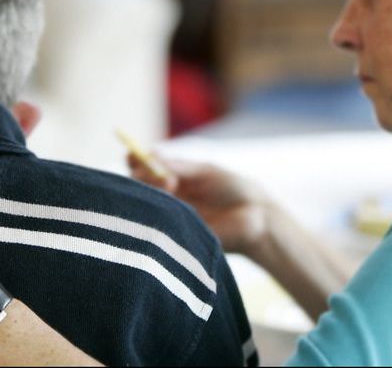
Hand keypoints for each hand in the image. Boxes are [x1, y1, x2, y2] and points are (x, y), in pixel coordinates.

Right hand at [128, 153, 271, 253]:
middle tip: (160, 173)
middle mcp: (167, 198)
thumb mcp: (205, 172)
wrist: (258, 217)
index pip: (143, 169)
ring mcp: (169, 217)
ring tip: (171, 185)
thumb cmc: (234, 189)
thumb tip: (149, 154)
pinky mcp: (176, 237)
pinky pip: (157, 226)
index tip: (133, 156)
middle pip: (138, 186)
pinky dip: (158, 214)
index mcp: (172, 179)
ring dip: (151, 190)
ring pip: (144, 204)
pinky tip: (169, 207)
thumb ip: (178, 166)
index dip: (134, 162)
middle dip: (141, 175)